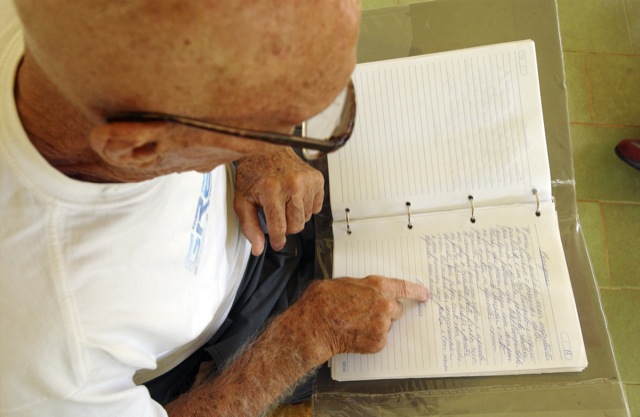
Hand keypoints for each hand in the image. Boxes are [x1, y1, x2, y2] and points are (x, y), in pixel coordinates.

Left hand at [234, 147, 323, 255]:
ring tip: (284, 203)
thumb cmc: (253, 171)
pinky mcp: (317, 179)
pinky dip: (306, 207)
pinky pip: (316, 207)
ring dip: (295, 216)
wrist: (266, 148)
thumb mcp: (243, 200)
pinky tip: (294, 197)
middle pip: (296, 226)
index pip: (279, 228)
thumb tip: (258, 247)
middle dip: (285, 227)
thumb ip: (249, 226)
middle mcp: (292, 184)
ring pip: (306, 218)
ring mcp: (307, 181)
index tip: (275, 242)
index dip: (277, 240)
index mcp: (272, 190)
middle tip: (276, 218)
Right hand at [292, 276, 429, 359]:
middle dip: (386, 311)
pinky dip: (369, 339)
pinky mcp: (378, 342)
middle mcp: (385, 305)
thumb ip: (363, 287)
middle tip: (367, 312)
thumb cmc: (323, 301)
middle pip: (396, 310)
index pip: (405, 287)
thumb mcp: (344, 282)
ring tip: (355, 324)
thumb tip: (365, 292)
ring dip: (376, 325)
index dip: (417, 291)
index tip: (425, 294)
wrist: (315, 325)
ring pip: (386, 326)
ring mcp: (383, 325)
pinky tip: (354, 334)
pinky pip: (379, 340)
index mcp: (378, 286)